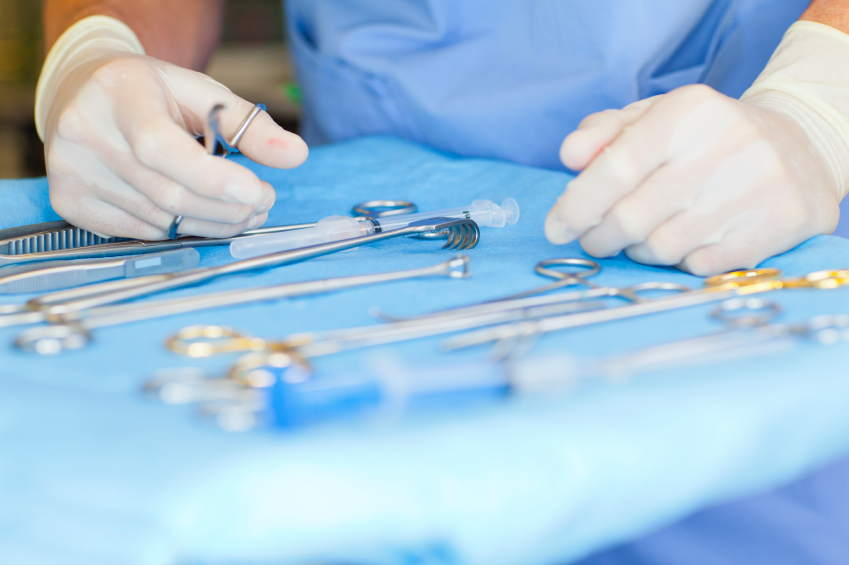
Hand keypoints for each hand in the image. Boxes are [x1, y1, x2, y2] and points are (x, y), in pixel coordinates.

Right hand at [43, 52, 307, 238]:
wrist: (86, 92)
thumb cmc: (155, 94)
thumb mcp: (204, 94)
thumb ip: (251, 125)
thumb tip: (297, 155)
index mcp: (119, 93)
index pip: (161, 147)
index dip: (212, 178)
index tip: (256, 192)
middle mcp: (84, 132)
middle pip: (169, 193)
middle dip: (228, 208)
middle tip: (263, 203)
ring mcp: (71, 171)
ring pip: (159, 219)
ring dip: (211, 223)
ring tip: (240, 209)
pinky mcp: (68, 202)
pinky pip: (140, 232)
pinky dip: (177, 228)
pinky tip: (194, 212)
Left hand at [544, 84, 841, 274]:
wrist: (799, 146)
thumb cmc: (705, 136)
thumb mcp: (654, 117)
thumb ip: (603, 132)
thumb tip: (568, 156)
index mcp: (687, 113)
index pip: (615, 168)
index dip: (576, 206)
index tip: (556, 228)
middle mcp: (724, 146)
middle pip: (631, 218)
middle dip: (599, 237)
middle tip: (594, 239)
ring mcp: (755, 188)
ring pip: (662, 248)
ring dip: (637, 250)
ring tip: (642, 236)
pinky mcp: (779, 224)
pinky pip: (700, 266)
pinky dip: (679, 262)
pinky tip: (684, 242)